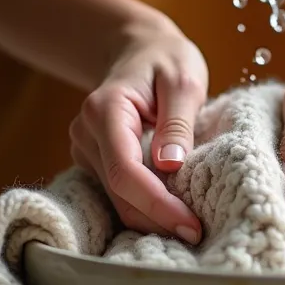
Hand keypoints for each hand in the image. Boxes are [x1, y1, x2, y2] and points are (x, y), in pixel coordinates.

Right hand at [69, 22, 207, 244]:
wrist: (139, 50)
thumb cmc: (165, 60)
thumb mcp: (184, 80)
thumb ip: (178, 123)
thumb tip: (171, 167)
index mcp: (105, 109)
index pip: (126, 171)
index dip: (157, 204)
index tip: (191, 225)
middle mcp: (86, 132)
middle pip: (119, 193)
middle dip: (158, 220)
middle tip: (198, 235)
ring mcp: (86, 150)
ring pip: (117, 200)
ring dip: (152, 218)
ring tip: (191, 226)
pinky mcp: (94, 162)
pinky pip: (118, 194)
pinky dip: (145, 207)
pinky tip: (173, 213)